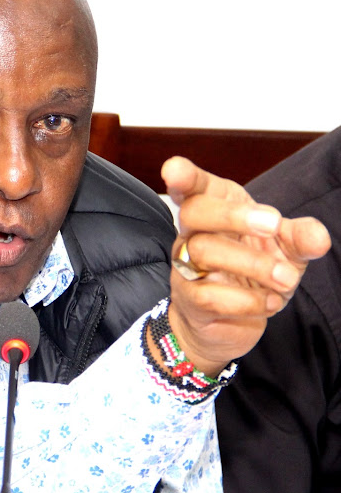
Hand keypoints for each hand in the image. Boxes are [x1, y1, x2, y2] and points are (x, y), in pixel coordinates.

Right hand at [162, 157, 330, 376]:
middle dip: (232, 215)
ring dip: (253, 265)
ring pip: (202, 252)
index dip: (183, 176)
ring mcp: (186, 267)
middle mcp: (193, 234)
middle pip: (193, 212)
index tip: (174, 170)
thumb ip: (301, 238)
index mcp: (215, 210)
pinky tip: (269, 302)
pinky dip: (248, 301)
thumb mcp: (285, 251)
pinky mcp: (190, 300)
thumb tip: (318, 237)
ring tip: (287, 279)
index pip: (194, 187)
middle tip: (273, 224)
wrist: (231, 323)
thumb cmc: (253, 275)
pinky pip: (210, 295)